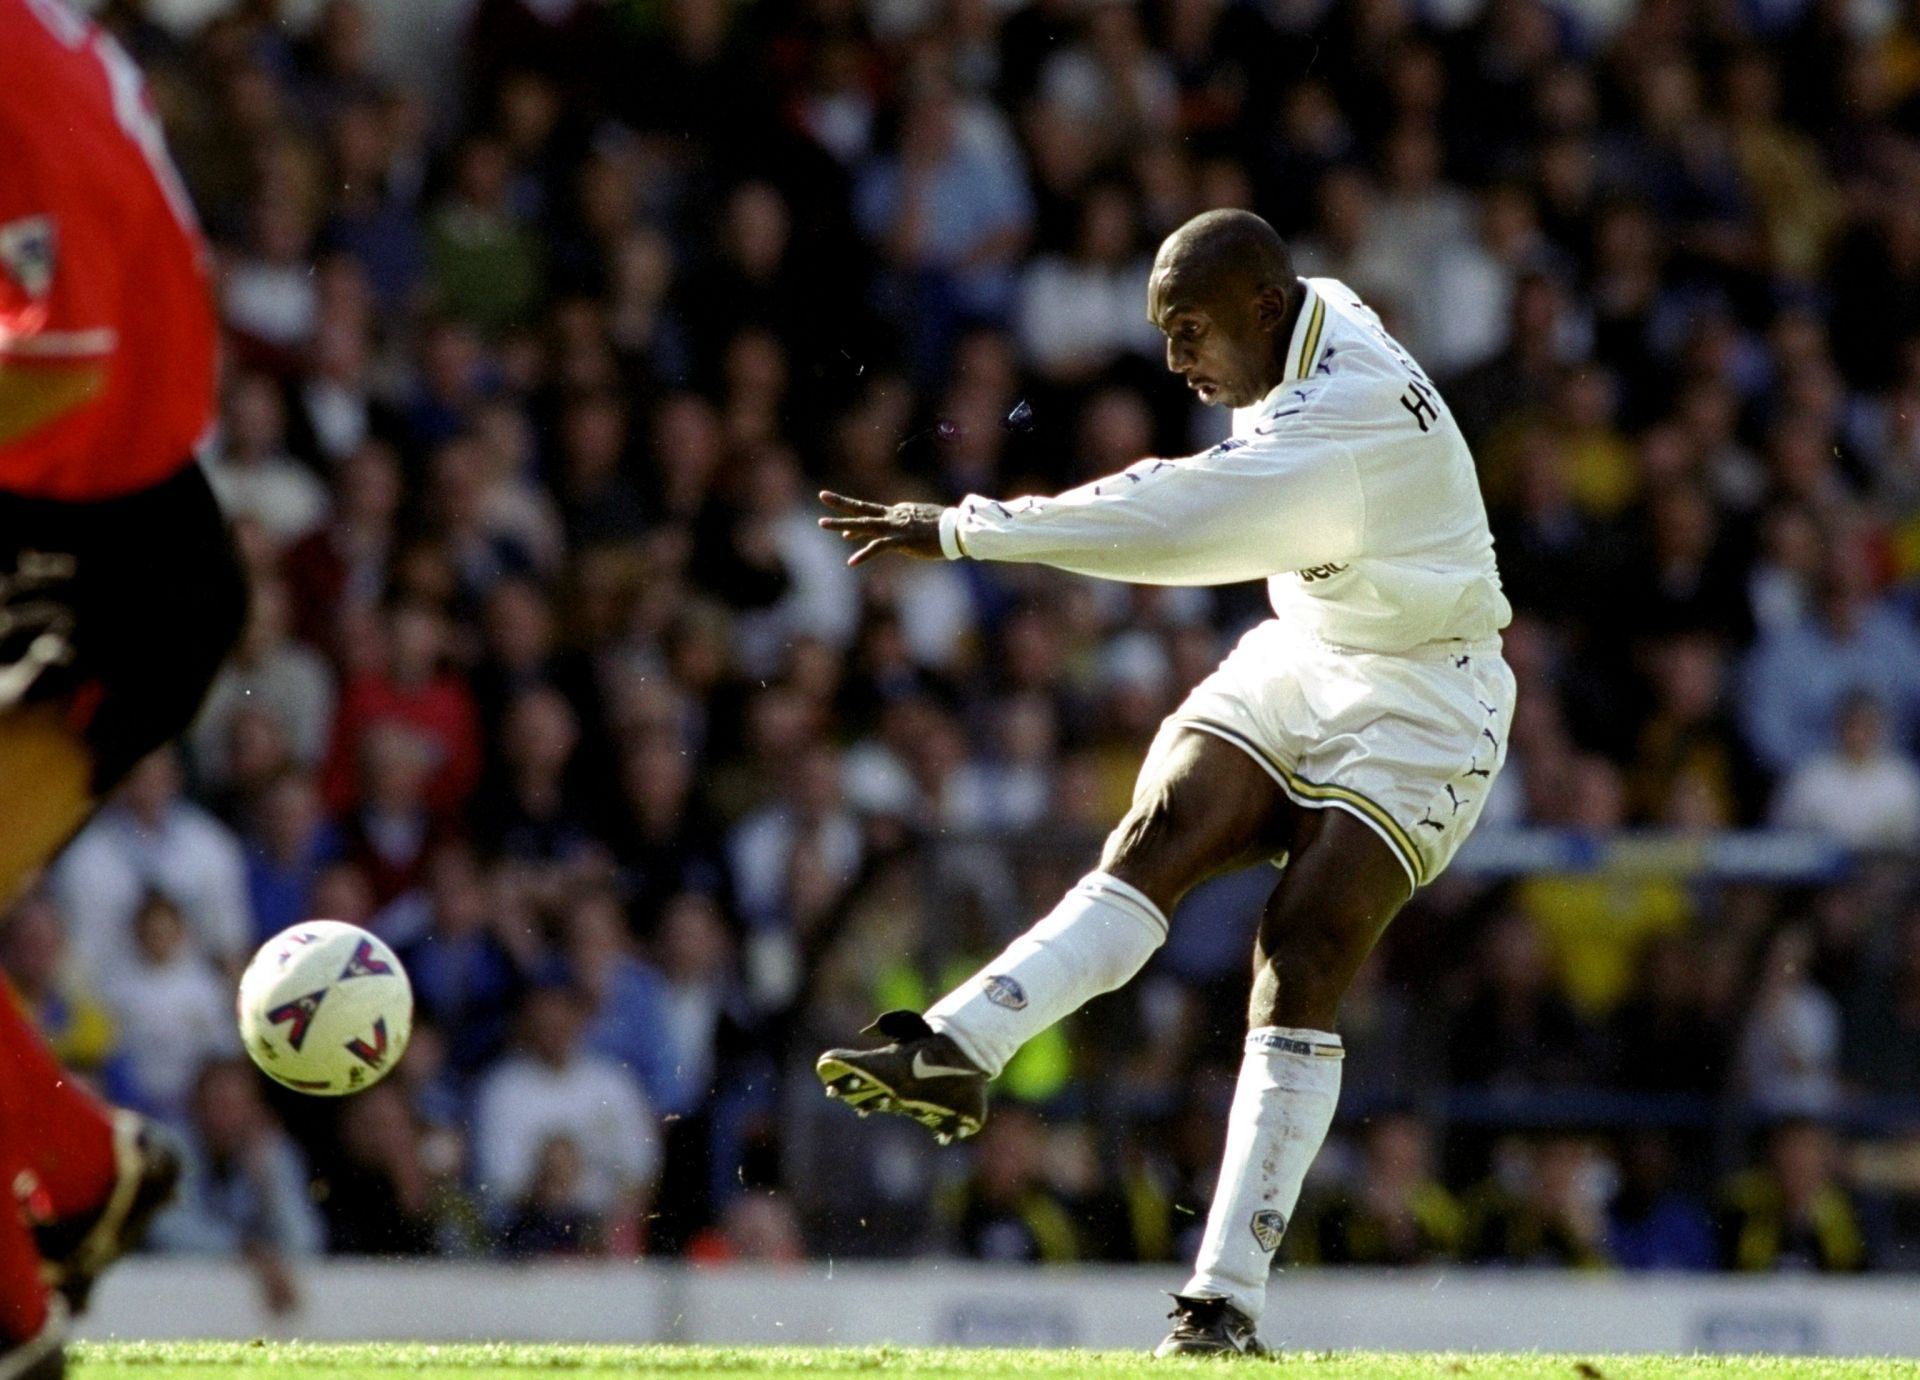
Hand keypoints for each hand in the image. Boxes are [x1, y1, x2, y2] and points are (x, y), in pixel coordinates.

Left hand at [817, 491, 945, 566]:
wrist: (959, 531)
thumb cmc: (946, 530)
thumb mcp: (923, 526)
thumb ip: (910, 529)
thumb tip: (908, 535)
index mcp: (899, 513)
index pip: (873, 516)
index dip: (857, 525)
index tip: (846, 533)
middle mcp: (894, 516)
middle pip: (862, 509)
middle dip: (841, 503)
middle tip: (822, 496)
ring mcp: (896, 527)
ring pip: (864, 524)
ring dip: (841, 524)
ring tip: (822, 524)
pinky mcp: (901, 540)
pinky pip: (878, 547)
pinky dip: (864, 554)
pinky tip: (852, 562)